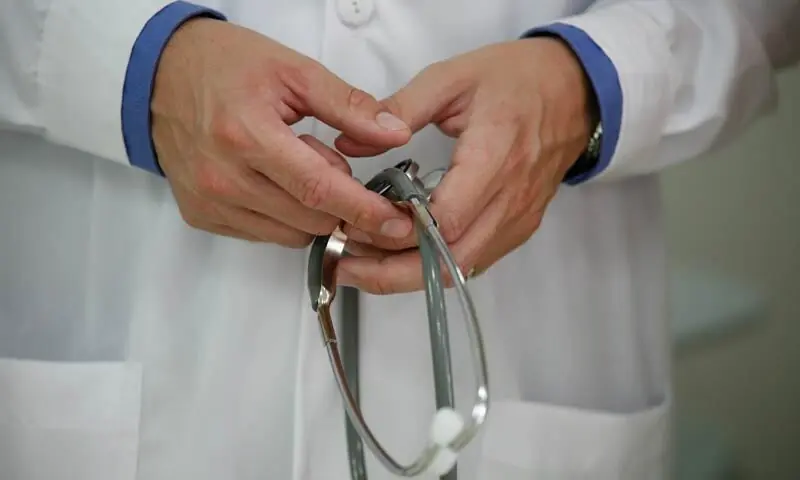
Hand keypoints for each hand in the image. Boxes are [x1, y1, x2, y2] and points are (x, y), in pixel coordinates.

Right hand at [152, 19, 413, 246]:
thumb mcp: (294, 71)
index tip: (397, 222)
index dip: (363, 210)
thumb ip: (349, 106)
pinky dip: (286, 217)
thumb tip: (395, 134)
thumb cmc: (226, 66)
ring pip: (291, 234)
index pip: (318, 189)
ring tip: (302, 166)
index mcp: (246, 135)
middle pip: (310, 219)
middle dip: (345, 208)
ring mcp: (208, 202)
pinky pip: (264, 234)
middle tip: (348, 175)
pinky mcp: (201, 216)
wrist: (161, 75)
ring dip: (315, 212)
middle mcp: (223, 178)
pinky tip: (279, 182)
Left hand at [335, 38, 594, 292]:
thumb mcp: (452, 78)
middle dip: (391, 273)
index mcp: (495, 157)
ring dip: (408, 276)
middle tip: (344, 266)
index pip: (445, 220)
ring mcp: (518, 219)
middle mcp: (510, 199)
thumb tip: (350, 141)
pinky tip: (400, 256)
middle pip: (448, 261)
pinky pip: (473, 262)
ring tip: (362, 265)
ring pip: (459, 271)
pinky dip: (434, 267)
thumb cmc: (517, 79)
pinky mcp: (519, 228)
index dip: (397, 232)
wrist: (576, 91)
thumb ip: (399, 108)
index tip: (356, 223)